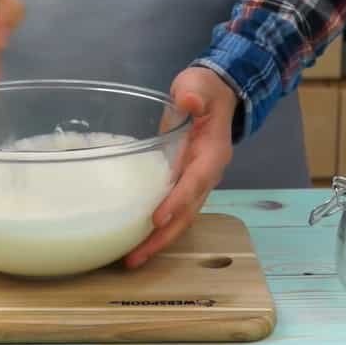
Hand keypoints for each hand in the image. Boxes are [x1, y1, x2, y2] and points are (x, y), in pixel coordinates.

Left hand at [125, 67, 236, 268]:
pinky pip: (171, 211)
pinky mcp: (183, 184)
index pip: (195, 181)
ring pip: (180, 218)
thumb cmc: (204, 90)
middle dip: (163, 237)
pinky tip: (134, 240)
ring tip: (131, 260)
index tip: (157, 218)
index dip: (177, 201)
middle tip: (135, 258)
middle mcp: (207, 174)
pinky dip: (155, 228)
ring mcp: (196, 182)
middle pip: (187, 213)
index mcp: (212, 153)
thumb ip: (193, 93)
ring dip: (157, 240)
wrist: (214, 97)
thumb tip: (189, 102)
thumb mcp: (198, 84)